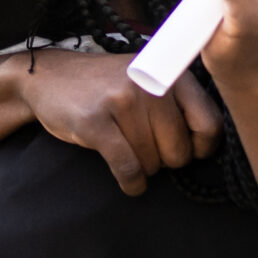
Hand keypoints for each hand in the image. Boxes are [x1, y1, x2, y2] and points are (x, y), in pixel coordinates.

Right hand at [16, 48, 222, 196]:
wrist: (48, 77)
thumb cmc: (105, 86)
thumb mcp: (148, 79)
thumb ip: (179, 102)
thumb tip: (208, 147)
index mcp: (171, 74)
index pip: (209, 124)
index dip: (200, 148)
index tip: (186, 150)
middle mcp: (150, 85)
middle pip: (179, 151)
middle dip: (164, 160)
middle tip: (146, 149)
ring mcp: (122, 101)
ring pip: (152, 162)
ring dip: (142, 169)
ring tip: (127, 151)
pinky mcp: (95, 122)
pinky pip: (128, 168)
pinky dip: (131, 183)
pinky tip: (129, 182)